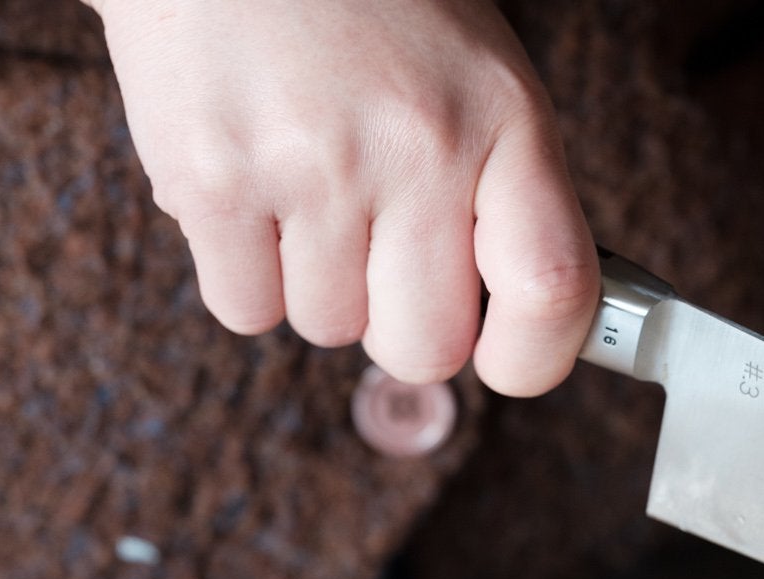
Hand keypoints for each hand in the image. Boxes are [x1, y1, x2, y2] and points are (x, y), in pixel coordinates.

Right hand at [90, 0, 597, 409]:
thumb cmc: (369, 10)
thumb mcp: (478, 80)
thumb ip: (508, 198)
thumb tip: (520, 331)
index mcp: (503, 120)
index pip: (554, 289)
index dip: (535, 356)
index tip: (508, 358)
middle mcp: (416, 146)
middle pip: (425, 346)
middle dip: (399, 322)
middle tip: (380, 249)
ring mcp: (309, 166)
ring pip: (327, 328)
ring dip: (317, 283)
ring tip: (307, 184)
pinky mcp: (210, 179)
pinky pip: (244, 308)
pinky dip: (245, 272)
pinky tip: (253, 189)